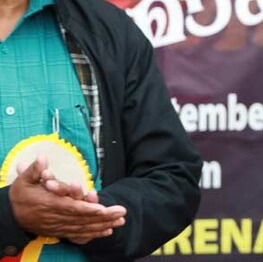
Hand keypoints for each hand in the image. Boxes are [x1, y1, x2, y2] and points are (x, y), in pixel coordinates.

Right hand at [10, 156, 127, 242]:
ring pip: (83, 227)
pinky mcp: (60, 231)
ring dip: (102, 225)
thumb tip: (43, 157)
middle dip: (103, 216)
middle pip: (82, 218)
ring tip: (120, 221)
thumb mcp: (24, 180)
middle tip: (121, 212)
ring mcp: (58, 225)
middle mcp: (56, 216)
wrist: (11, 216)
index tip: (101, 208)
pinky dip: (93, 233)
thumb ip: (35, 169)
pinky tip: (107, 231)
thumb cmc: (20, 196)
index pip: (70, 207)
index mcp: (48, 203)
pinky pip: (78, 234)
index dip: (86, 208)